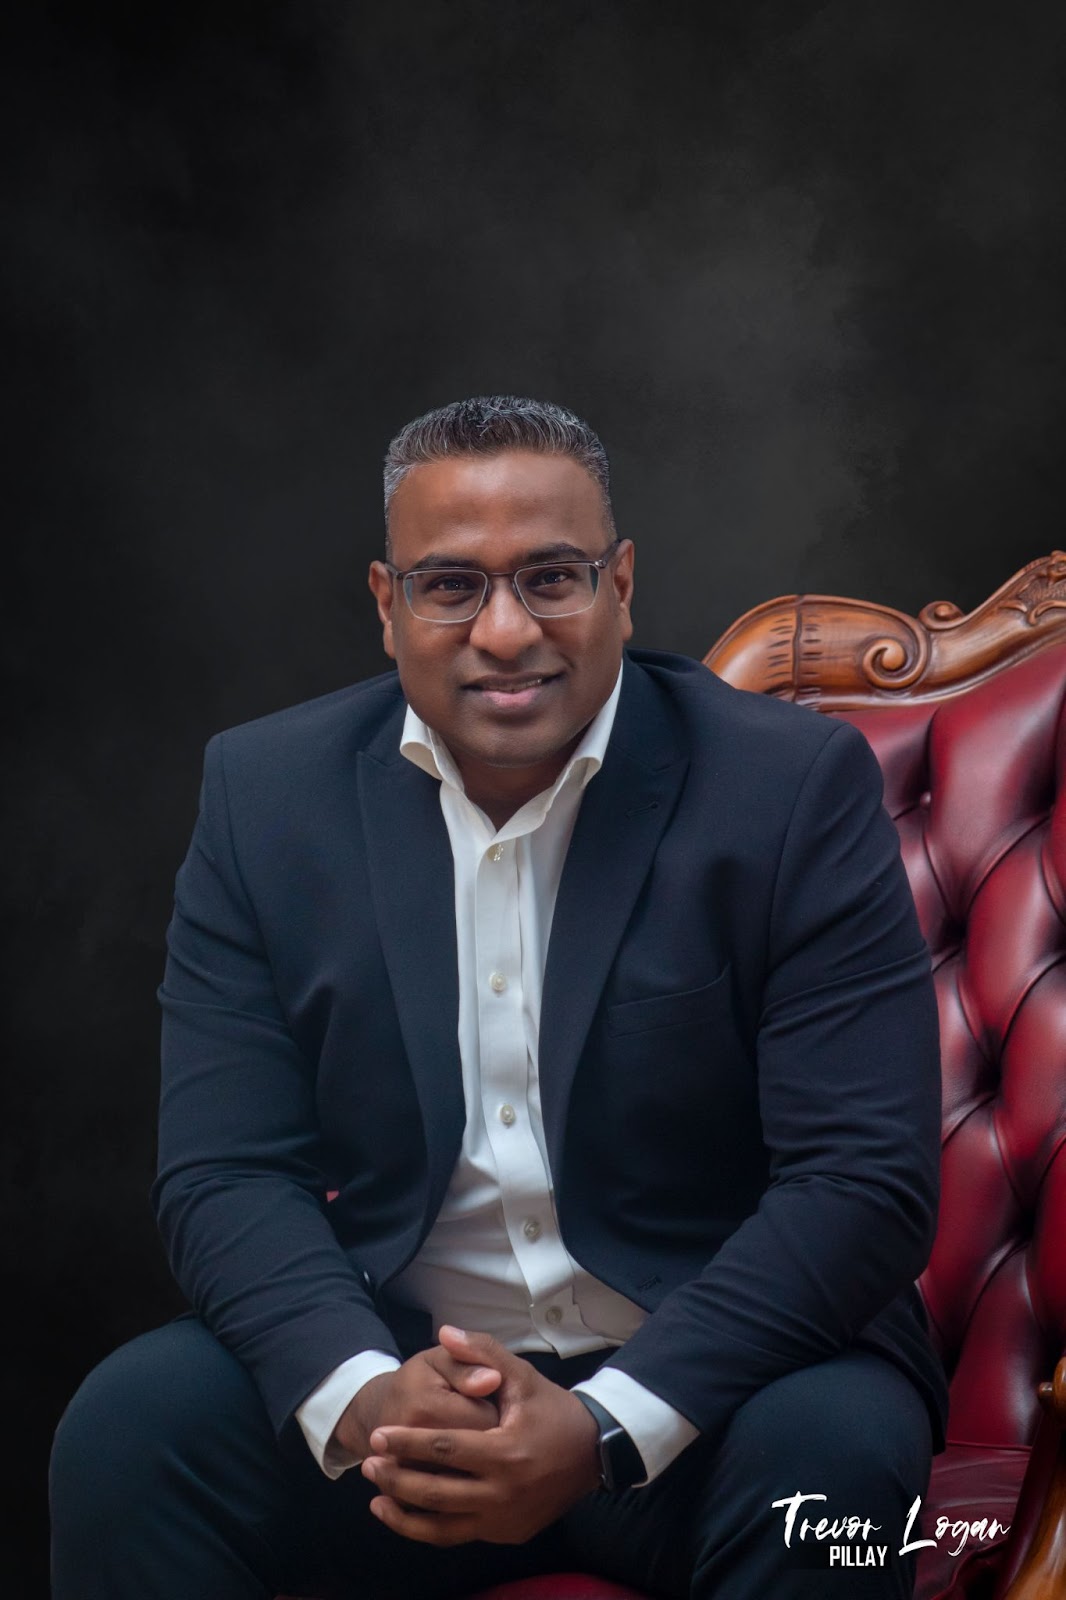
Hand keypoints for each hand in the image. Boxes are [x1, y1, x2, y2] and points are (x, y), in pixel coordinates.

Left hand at [361, 1326, 601, 1545]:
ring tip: (377, 1501)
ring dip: (405, 1517)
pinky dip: (430, 1530)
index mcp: (506, 1452)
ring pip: (443, 1527)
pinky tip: (408, 1518)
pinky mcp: (507, 1533)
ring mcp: (505, 1519)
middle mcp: (504, 1493)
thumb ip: (482, 1353)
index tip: (378, 1435)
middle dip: (397, 1480)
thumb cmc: (552, 1409)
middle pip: (436, 1493)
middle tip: (369, 1465)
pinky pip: (459, 1535)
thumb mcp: (521, 1375)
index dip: (407, 1443)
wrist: (593, 1452)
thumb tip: (444, 1332)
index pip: (444, 1449)